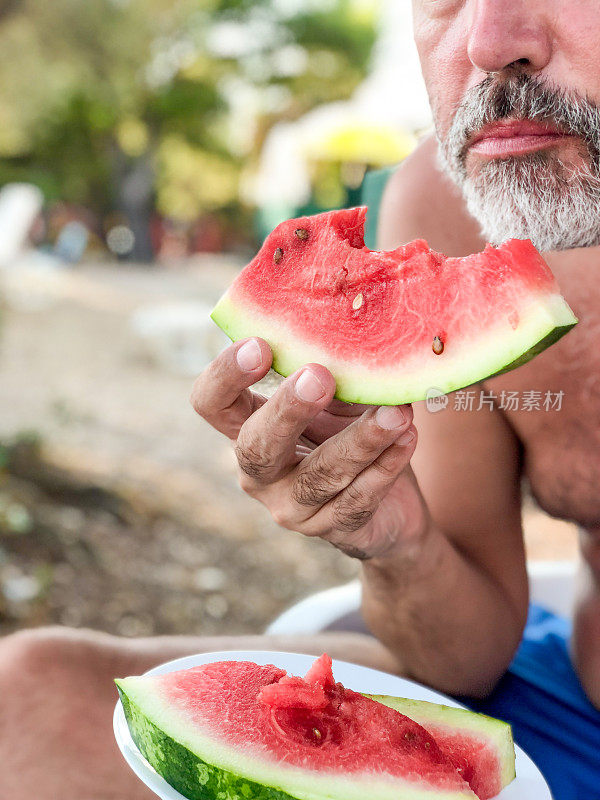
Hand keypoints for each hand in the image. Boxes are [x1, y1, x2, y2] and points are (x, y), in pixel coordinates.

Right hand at [191, 338, 427, 558]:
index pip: (211, 403)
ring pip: (320, 476)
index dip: (226, 375)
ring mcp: (293, 507)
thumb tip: (353, 324)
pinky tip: (407, 437)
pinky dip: (386, 466)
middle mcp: (259, 473)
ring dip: (360, 441)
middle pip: (256, 446)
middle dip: (287, 411)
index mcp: (247, 428)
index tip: (260, 345)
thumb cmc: (352, 434)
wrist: (392, 504)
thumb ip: (334, 368)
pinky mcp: (334, 529)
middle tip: (319, 377)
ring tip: (395, 413)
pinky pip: (358, 499)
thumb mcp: (337, 398)